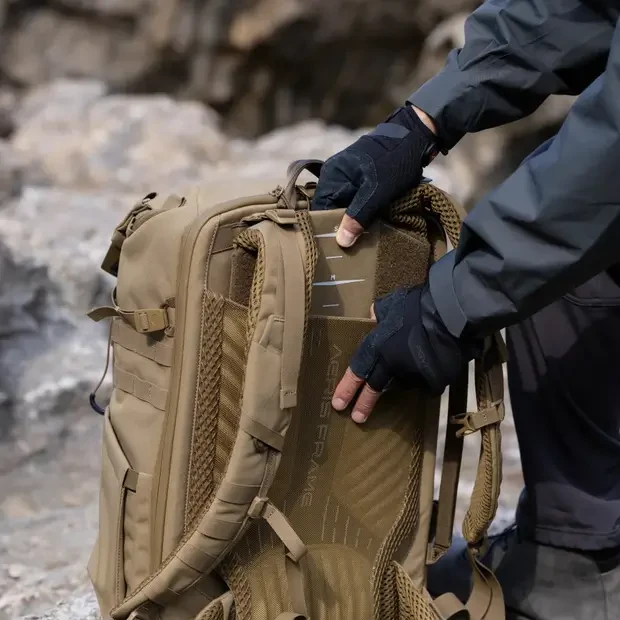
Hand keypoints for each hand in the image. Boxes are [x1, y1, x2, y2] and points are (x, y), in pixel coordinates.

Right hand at [313, 104, 440, 246]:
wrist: (416, 135)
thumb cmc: (395, 161)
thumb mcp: (377, 192)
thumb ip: (358, 216)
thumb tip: (341, 242)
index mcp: (332, 175)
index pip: (321, 209)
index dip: (328, 228)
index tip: (339, 246)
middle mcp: (334, 174)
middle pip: (331, 208)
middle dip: (342, 225)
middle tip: (353, 244)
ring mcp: (346, 174)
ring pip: (343, 205)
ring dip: (353, 219)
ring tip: (361, 236)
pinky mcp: (359, 176)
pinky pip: (353, 198)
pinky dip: (360, 210)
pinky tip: (368, 221)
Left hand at [331, 284, 479, 422]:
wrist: (452, 313)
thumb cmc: (418, 306)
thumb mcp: (391, 304)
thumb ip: (378, 315)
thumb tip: (371, 318)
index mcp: (378, 346)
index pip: (357, 371)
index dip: (347, 388)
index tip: (338, 404)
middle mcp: (392, 364)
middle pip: (375, 388)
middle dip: (365, 403)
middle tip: (357, 417)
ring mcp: (413, 375)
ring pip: (404, 381)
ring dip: (405, 374)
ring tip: (416, 357)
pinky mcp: (433, 381)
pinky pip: (425, 381)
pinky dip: (426, 374)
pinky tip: (432, 361)